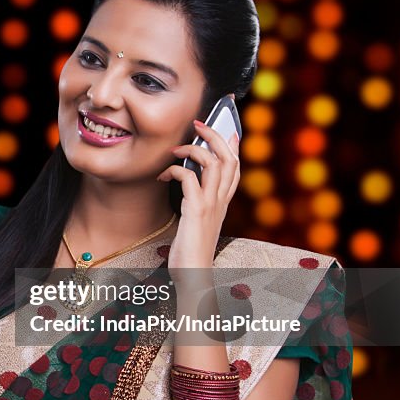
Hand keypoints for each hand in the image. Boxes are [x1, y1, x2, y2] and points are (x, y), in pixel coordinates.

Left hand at [157, 119, 240, 271]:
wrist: (193, 274)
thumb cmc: (191, 250)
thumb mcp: (199, 222)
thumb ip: (199, 203)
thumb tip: (191, 186)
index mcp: (223, 203)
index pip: (236, 168)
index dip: (233, 146)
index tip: (226, 129)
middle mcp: (221, 201)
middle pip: (228, 157)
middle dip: (215, 135)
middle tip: (198, 124)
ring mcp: (211, 204)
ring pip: (214, 162)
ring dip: (193, 149)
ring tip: (176, 150)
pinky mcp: (197, 210)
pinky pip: (189, 177)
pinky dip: (175, 170)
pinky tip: (163, 175)